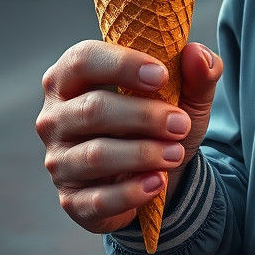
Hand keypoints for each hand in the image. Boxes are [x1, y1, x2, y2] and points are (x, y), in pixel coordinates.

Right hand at [36, 39, 222, 234]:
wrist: (160, 173)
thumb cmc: (162, 120)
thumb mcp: (188, 93)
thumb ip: (199, 70)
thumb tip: (196, 54)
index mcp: (73, 77)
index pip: (83, 60)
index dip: (122, 65)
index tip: (162, 76)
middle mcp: (56, 117)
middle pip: (93, 109)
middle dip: (144, 116)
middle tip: (181, 124)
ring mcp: (59, 161)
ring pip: (96, 155)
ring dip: (143, 153)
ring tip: (176, 153)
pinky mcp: (71, 200)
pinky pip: (98, 199)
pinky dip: (133, 191)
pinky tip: (158, 182)